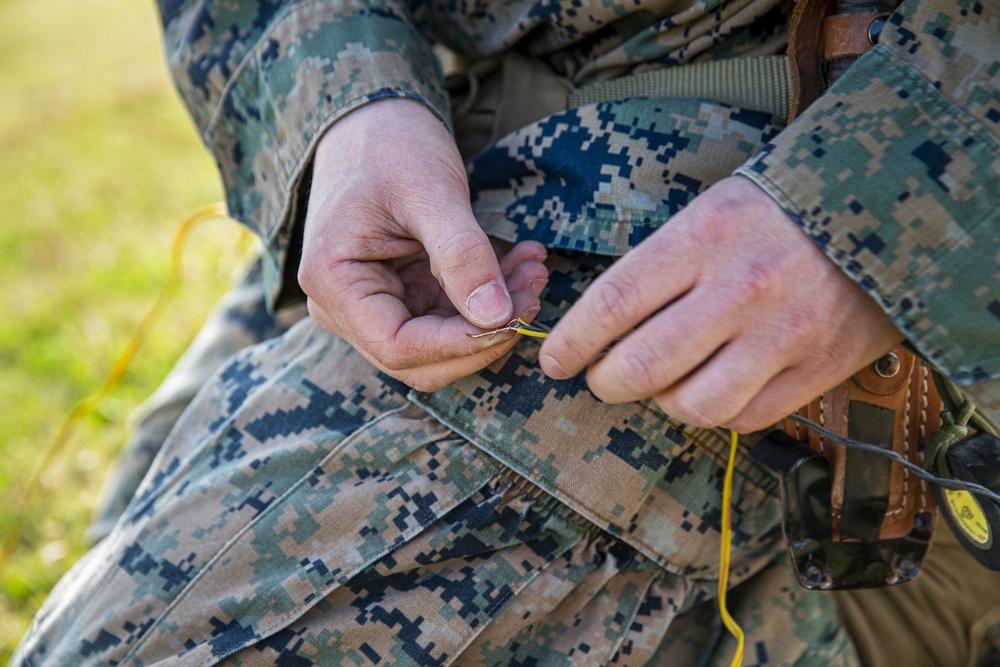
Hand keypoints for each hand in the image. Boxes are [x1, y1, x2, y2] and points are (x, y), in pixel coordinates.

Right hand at [298, 99, 547, 390]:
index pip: (399, 347)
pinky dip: (486, 298)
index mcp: (334, 284)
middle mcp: (345, 307)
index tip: (514, 319)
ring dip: (493, 316)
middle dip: (483, 335)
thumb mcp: (430, 193)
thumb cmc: (391, 145)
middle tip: (534, 290)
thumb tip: (498, 318)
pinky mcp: (401, 295)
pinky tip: (519, 263)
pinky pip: (448, 317)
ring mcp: (373, 304)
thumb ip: (462, 256)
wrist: (374, 118)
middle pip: (421, 358)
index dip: (460, 344)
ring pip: (441, 341)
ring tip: (533, 267)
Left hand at [538, 176, 902, 431]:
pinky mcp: (817, 370)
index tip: (554, 360)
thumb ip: (660, 268)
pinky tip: (715, 385)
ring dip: (662, 403)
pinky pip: (744, 418)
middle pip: (641, 368)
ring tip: (664, 383)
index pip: (612, 304)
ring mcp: (782, 336)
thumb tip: (604, 329)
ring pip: (691, 407)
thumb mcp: (710, 211)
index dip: (571, 342)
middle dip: (605, 383)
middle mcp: (740, 290)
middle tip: (602, 378)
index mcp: (703, 239)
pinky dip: (717, 411)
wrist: (888, 209)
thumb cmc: (780, 209)